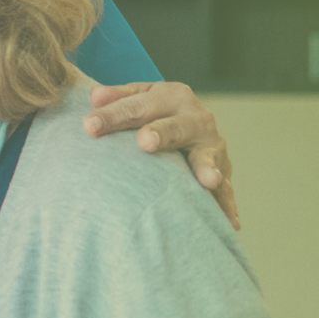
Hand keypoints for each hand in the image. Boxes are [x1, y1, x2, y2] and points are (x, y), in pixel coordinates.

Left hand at [85, 82, 239, 228]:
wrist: (191, 120)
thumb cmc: (152, 111)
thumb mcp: (136, 97)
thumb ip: (116, 97)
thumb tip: (94, 96)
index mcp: (171, 95)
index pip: (136, 106)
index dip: (112, 115)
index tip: (89, 126)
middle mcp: (196, 117)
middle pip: (174, 127)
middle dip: (160, 133)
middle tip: (144, 141)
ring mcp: (212, 144)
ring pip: (207, 156)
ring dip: (206, 167)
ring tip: (208, 180)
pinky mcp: (223, 169)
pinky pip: (225, 190)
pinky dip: (226, 204)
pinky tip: (229, 222)